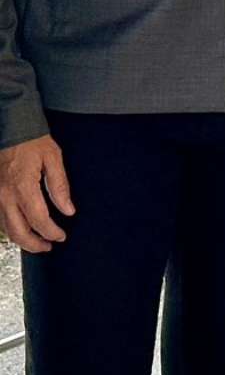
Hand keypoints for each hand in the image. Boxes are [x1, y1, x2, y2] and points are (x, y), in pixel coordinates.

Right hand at [0, 135, 73, 252]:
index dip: (51, 232)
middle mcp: (5, 195)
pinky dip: (12, 228)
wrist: (10, 128)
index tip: (62, 236)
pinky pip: (0, 219)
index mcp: (23, 187)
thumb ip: (60, 186)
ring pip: (6, 228)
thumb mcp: (53, 158)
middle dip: (35, 244)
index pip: (39, 220)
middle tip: (49, 246)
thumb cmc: (33, 141)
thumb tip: (68, 210)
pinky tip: (23, 228)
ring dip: (22, 239)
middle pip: (18, 232)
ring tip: (38, 241)